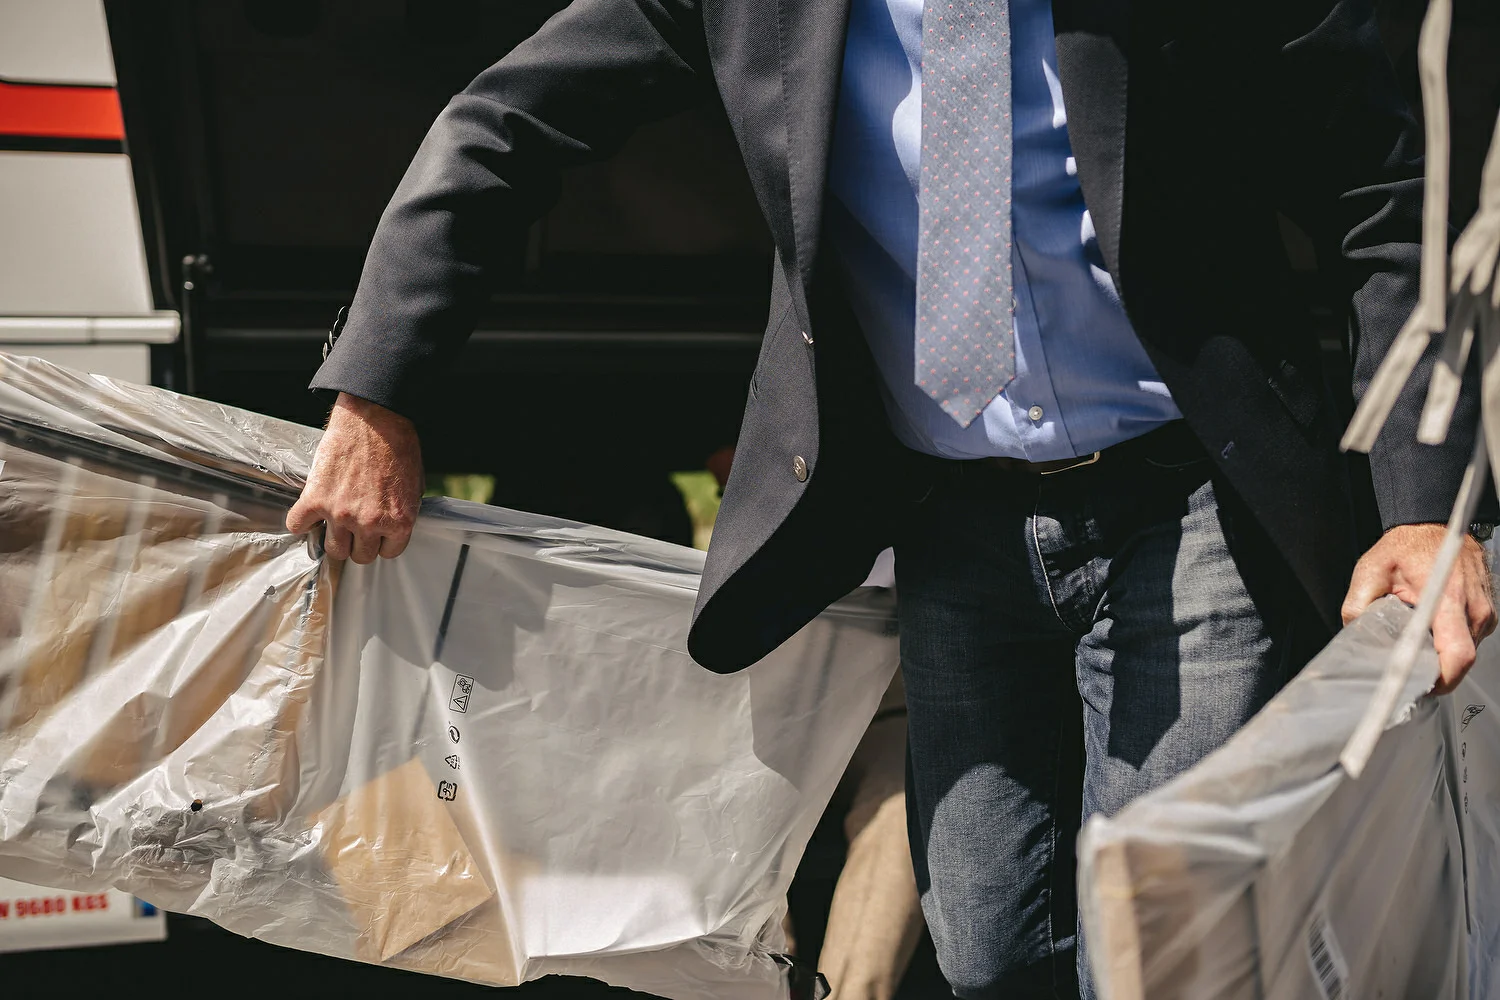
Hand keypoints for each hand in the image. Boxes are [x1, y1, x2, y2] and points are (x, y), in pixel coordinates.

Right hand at [286, 393, 424, 563]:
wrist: (375, 419)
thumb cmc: (398, 446)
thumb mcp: (414, 486)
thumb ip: (401, 513)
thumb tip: (392, 529)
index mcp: (398, 521)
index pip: (388, 553)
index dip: (381, 542)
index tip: (376, 534)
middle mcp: (369, 522)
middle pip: (360, 556)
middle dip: (359, 543)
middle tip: (356, 528)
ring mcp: (340, 513)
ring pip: (333, 549)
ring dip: (334, 537)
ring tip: (335, 522)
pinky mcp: (316, 499)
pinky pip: (298, 526)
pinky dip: (301, 522)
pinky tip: (309, 513)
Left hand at [1342, 523, 1496, 694]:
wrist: (1432, 524)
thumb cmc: (1405, 546)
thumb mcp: (1370, 571)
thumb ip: (1358, 607)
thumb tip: (1356, 637)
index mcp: (1446, 599)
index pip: (1458, 654)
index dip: (1442, 679)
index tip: (1422, 685)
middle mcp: (1473, 607)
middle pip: (1461, 659)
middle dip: (1435, 667)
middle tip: (1409, 662)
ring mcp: (1484, 609)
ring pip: (1466, 649)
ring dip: (1441, 651)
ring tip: (1419, 635)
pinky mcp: (1486, 611)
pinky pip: (1470, 637)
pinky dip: (1450, 638)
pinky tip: (1431, 626)